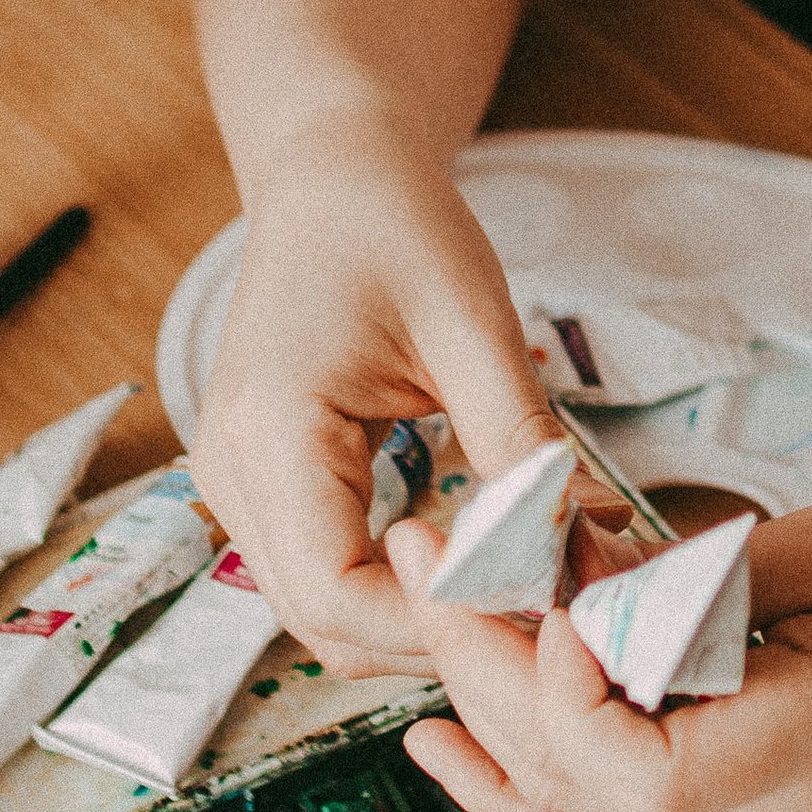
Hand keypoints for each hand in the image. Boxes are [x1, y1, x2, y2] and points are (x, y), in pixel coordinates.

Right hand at [189, 109, 622, 670]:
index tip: (536, 595)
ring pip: (325, 616)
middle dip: (440, 634)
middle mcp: (232, 477)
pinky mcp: (264, 489)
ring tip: (522, 582)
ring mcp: (238, 489)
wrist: (333, 178)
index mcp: (269, 432)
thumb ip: (518, 439)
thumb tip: (580, 544)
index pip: (337, 594)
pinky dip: (401, 587)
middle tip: (548, 604)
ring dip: (422, 620)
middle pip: (326, 625)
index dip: (438, 618)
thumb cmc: (396, 228)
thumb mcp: (472, 323)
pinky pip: (328, 573)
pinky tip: (476, 557)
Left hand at [389, 497, 811, 811]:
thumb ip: (709, 581)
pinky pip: (593, 806)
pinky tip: (440, 737)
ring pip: (565, 803)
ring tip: (428, 602)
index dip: (563, 696)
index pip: (637, 779)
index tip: (550, 596)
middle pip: (574, 784)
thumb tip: (586, 586)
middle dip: (482, 665)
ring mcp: (735, 806)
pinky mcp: (723, 783)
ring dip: (481, 706)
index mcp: (798, 744)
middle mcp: (753, 802)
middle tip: (433, 550)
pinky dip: (508, 771)